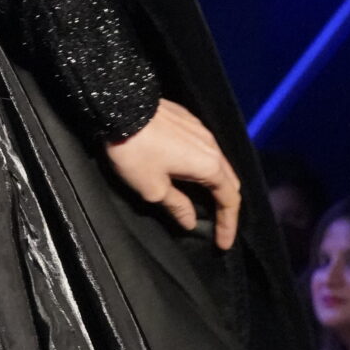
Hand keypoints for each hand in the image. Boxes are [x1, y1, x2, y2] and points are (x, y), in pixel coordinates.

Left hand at [104, 97, 240, 249]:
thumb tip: (191, 222)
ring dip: (216, 183)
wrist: (119, 105)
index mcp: (209, 165)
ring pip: (218, 161)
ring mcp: (201, 129)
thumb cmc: (136, 151)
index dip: (228, 224)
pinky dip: (205, 165)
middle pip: (229, 180)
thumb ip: (177, 206)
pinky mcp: (188, 119)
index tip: (223, 244)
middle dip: (226, 205)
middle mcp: (212, 145)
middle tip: (219, 225)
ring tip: (208, 201)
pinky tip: (193, 171)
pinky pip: (205, 147)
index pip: (230, 200)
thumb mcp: (153, 188)